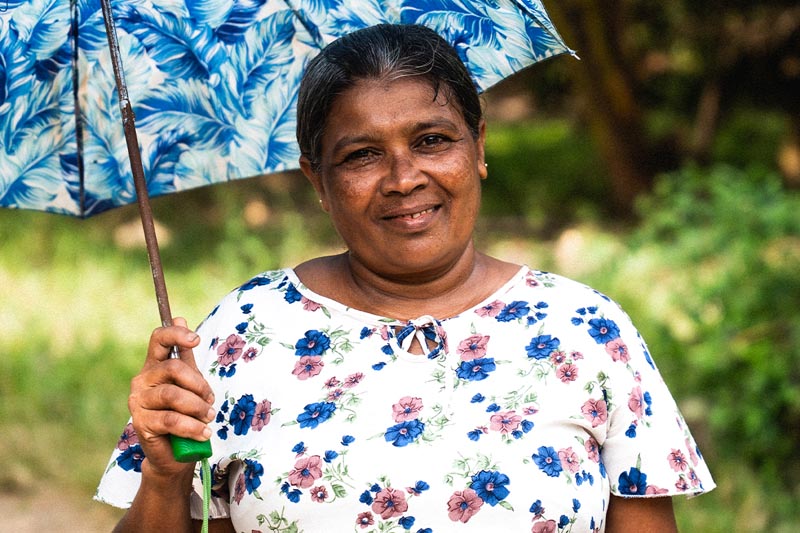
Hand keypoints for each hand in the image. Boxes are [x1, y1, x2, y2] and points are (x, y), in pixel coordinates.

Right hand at [128, 317, 214, 476]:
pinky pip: (171, 420)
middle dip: (198, 385)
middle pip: (173, 368)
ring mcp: (138, 401)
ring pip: (173, 395)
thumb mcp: (188, 382)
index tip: (196, 339)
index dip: (175, 334)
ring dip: (198, 408)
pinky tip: (204, 432)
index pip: (158, 339)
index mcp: (154, 366)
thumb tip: (180, 317)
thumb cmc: (183, 413)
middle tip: (210, 401)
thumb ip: (185, 355)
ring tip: (209, 418)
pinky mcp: (141, 423)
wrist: (173, 452)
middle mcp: (142, 380)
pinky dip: (192, 426)